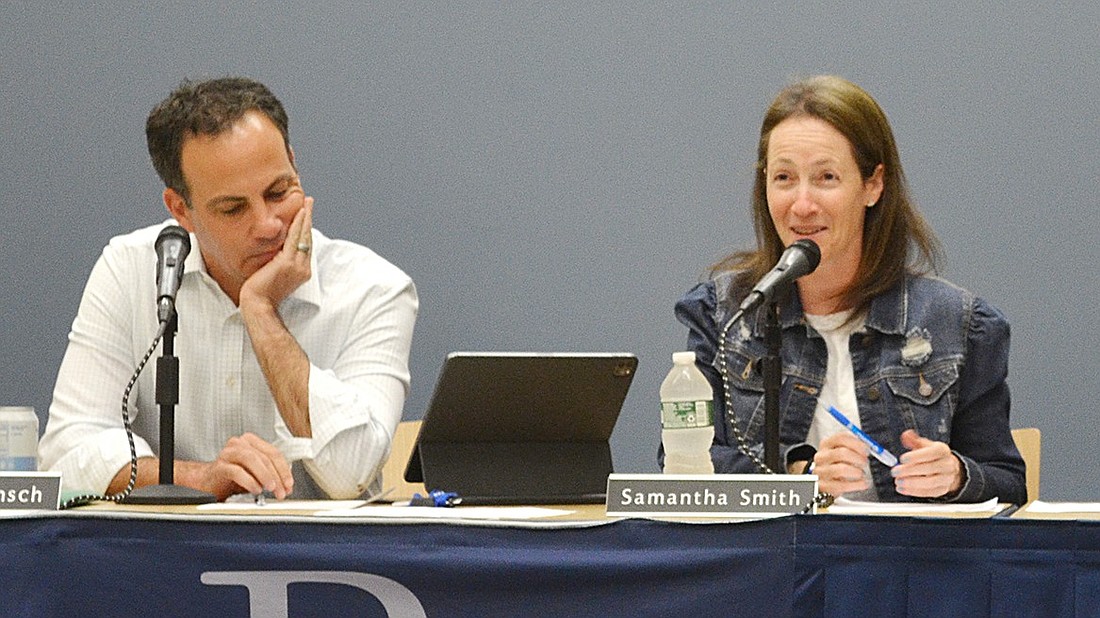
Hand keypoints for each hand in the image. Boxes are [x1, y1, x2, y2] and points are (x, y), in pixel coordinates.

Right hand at [178, 433, 294, 500]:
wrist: (206, 483)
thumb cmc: (231, 477)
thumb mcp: (254, 472)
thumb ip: (270, 473)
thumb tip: (286, 485)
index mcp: (251, 442)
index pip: (274, 453)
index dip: (284, 470)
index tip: (289, 484)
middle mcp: (240, 444)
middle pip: (265, 457)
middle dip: (277, 476)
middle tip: (282, 491)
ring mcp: (228, 453)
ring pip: (252, 459)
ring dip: (265, 475)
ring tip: (271, 488)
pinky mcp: (219, 466)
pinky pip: (236, 471)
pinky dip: (249, 481)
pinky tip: (256, 490)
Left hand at [239, 197, 313, 311]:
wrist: (259, 306)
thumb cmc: (261, 295)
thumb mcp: (274, 276)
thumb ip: (278, 263)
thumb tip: (275, 252)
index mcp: (302, 272)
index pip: (305, 246)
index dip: (306, 229)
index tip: (306, 216)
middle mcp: (303, 268)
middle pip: (307, 238)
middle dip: (309, 219)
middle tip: (309, 203)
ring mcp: (296, 266)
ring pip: (303, 236)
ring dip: (305, 217)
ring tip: (307, 203)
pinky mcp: (286, 263)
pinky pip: (294, 239)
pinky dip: (297, 225)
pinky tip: (299, 213)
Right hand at [811, 432, 872, 495]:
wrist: (823, 482)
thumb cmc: (835, 465)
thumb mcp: (841, 452)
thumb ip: (854, 447)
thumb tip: (871, 446)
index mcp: (826, 445)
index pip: (840, 438)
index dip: (856, 443)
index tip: (866, 449)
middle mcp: (822, 457)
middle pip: (841, 453)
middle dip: (858, 458)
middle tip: (865, 462)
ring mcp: (821, 471)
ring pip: (841, 469)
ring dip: (857, 472)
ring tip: (861, 473)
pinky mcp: (824, 486)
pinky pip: (842, 485)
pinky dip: (857, 484)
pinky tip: (862, 483)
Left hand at [891, 429, 963, 497]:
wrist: (947, 468)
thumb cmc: (931, 455)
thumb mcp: (923, 445)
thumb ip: (913, 440)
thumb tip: (906, 435)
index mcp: (942, 450)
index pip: (931, 453)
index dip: (916, 456)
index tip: (902, 459)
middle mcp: (947, 464)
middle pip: (929, 468)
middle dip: (910, 471)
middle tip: (895, 471)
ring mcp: (946, 479)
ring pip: (930, 483)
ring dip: (911, 483)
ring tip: (898, 481)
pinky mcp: (942, 490)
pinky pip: (929, 493)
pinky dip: (914, 492)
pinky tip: (902, 489)